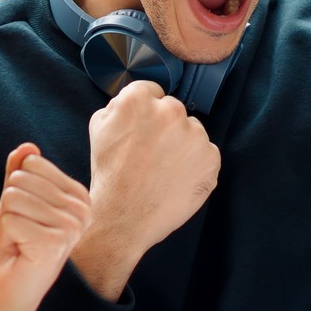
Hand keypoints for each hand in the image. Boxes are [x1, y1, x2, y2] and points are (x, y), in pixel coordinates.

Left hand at [0, 144, 92, 310]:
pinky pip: (10, 219)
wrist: (6, 290)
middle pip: (21, 179)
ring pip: (13, 197)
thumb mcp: (15, 202)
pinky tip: (20, 253)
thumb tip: (27, 146)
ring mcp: (72, 227)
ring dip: (8, 223)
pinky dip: (7, 237)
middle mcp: (82, 210)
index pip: (33, 163)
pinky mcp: (55, 242)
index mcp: (79, 196)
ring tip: (21, 243)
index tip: (26, 217)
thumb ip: (21, 173)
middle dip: (10, 208)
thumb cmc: (14, 246)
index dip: (16, 190)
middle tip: (21, 234)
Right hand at [73, 80, 221, 298]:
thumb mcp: (98, 128)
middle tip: (151, 153)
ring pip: (192, 131)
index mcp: (139, 100)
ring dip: (182, 144)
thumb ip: (118, 106)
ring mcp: (194, 135)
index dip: (145, 112)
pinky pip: (206, 153)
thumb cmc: (110, 176)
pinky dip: (196, 164)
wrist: (124, 218)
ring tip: (163, 169)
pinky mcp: (211, 158)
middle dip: (165, 127)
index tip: (142, 129)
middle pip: (173, 110)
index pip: (152, 91)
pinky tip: (177, 178)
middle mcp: (170, 111)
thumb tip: (134, 100)